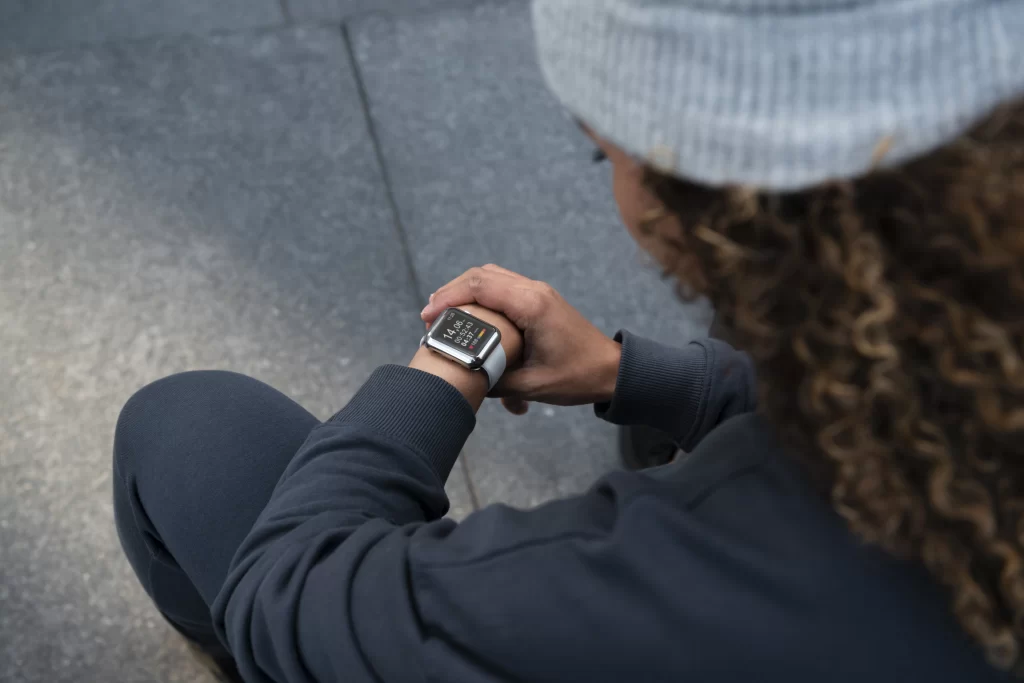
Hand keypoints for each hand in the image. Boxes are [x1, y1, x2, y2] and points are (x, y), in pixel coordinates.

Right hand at [420, 265, 621, 413]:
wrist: (611, 371)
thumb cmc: (578, 377)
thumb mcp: (532, 385)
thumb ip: (495, 381)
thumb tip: (463, 378)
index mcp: (532, 305)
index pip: (480, 286)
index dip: (449, 297)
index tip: (428, 316)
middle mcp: (534, 291)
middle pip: (481, 275)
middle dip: (451, 291)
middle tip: (429, 316)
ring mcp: (537, 292)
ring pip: (491, 276)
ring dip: (464, 291)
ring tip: (442, 312)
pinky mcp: (539, 299)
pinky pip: (503, 286)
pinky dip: (481, 295)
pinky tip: (469, 314)